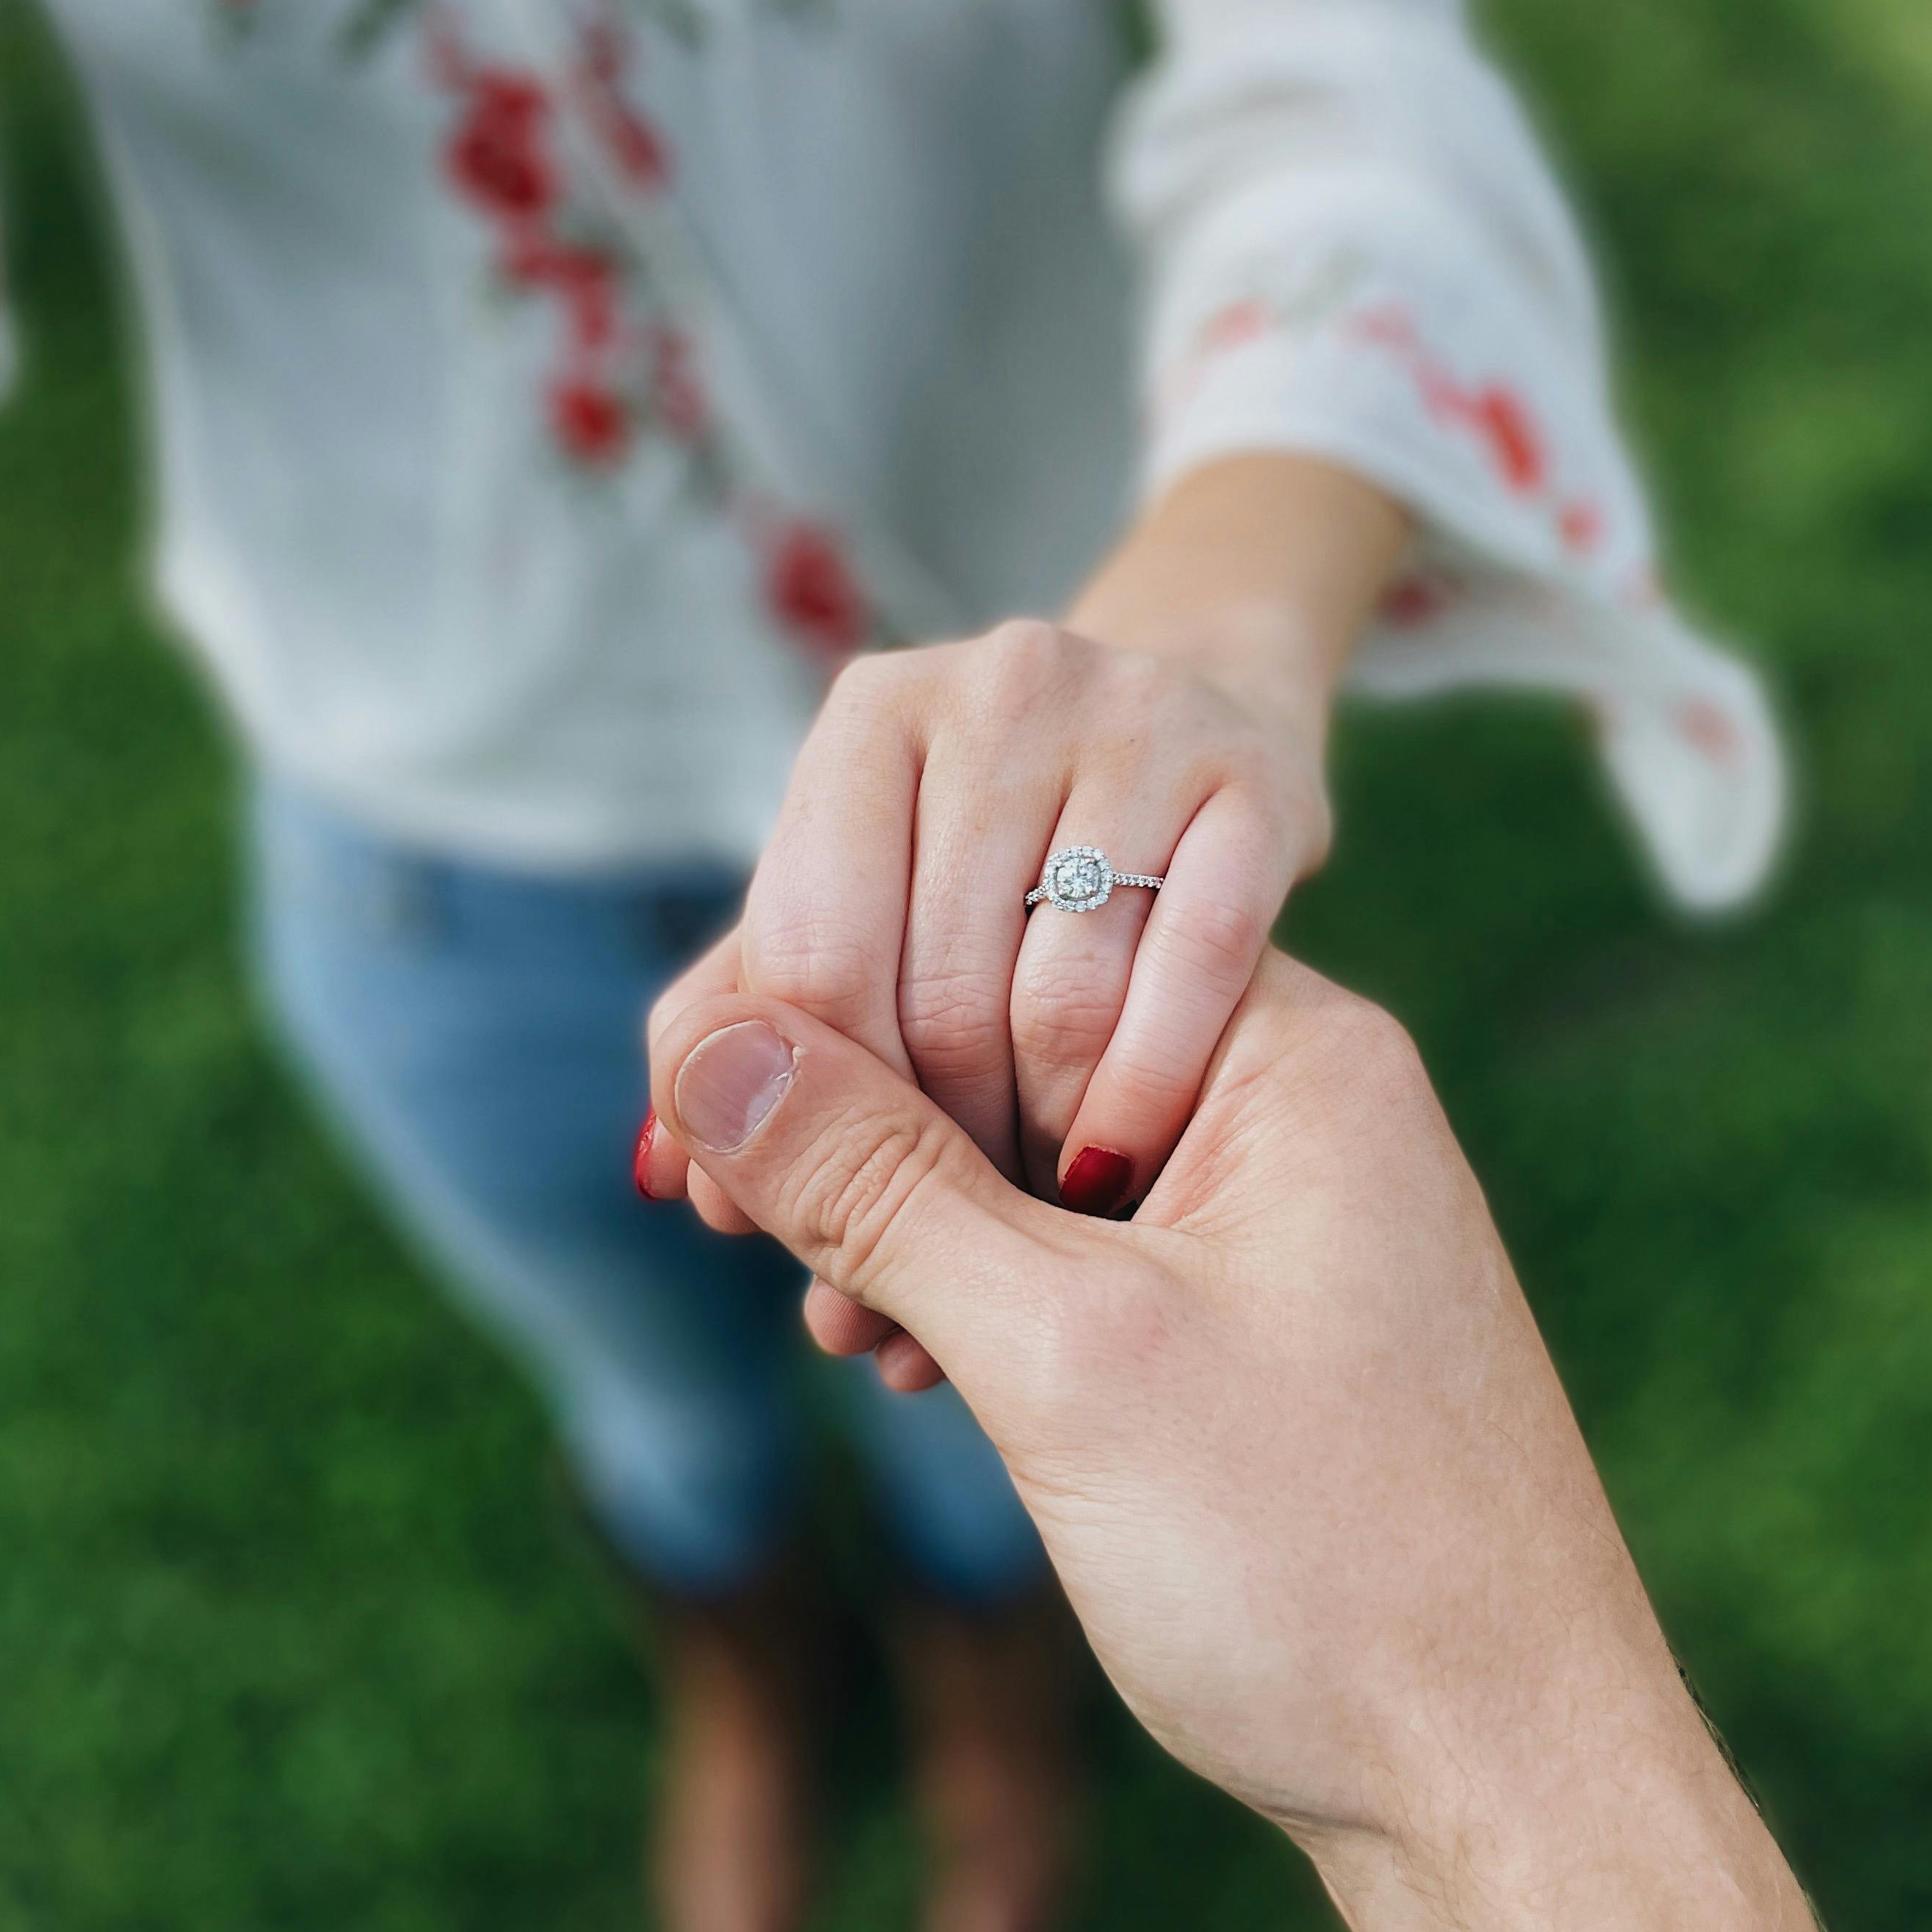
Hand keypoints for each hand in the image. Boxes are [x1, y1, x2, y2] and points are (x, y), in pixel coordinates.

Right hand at [643, 955, 1834, 1931]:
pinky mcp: (1259, 1306)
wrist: (1501, 1780)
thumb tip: (714, 1048)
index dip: (841, 1013)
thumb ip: (882, 1186)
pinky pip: (1083, 1243)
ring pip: (1034, 1149)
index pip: (1017, 932)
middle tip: (736, 1235)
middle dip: (865, 1131)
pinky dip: (984, 1291)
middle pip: (1015, 1032)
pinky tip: (912, 1366)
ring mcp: (1283, 1202)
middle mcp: (1297, 1094)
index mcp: (1289, 1046)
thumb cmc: (1326, 1564)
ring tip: (839, 1330)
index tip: (710, 1125)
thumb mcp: (1069, 1358)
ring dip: (911, 1225)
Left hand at [644, 456, 1408, 1393]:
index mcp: (874, 711)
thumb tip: (670, 1177)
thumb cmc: (1008, 860)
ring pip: (1062, 997)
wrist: (1212, 735)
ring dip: (1038, 1141)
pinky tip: (1116, 1165)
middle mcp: (1001, 685)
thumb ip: (762, 1032)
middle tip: (938, 1247)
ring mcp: (1142, 719)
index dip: (814, 1117)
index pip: (807, 960)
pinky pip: (1196, 974)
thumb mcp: (875, 909)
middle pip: (934, 990)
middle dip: (928, 1151)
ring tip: (1023, 1216)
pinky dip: (1144, 1094)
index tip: (829, 1215)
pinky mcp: (1261, 779)